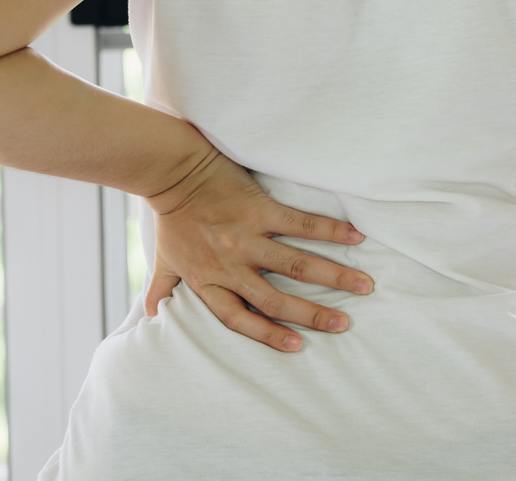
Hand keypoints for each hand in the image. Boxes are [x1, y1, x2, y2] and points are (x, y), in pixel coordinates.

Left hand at [143, 146, 373, 351]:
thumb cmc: (171, 217)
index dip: (268, 336)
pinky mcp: (260, 208)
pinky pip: (301, 224)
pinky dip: (330, 231)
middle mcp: (229, 265)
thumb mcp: (164, 259)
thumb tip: (151, 316)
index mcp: (207, 282)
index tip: (299, 346)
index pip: (239, 319)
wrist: (173, 170)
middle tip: (344, 324)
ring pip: (297, 265)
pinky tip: (356, 237)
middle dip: (313, 315)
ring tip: (364, 286)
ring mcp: (247, 237)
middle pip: (275, 299)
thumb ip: (162, 290)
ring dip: (334, 276)